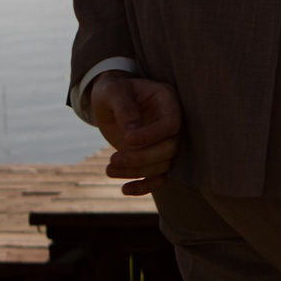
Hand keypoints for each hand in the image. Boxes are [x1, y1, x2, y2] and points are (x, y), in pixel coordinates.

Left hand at [90, 72, 182, 194]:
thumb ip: (124, 109)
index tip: (127, 140)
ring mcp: (165, 141)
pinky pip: (159, 177)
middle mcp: (171, 122)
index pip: (171, 123)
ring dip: (137, 172)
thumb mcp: (113, 92)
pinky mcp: (155, 156)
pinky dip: (144, 187)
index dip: (153, 135)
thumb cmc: (112, 90)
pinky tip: (124, 189)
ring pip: (163, 165)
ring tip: (109, 169)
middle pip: (170, 148)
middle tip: (113, 159)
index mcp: (167, 100)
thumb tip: (132, 134)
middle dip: (142, 158)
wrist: (109, 99)